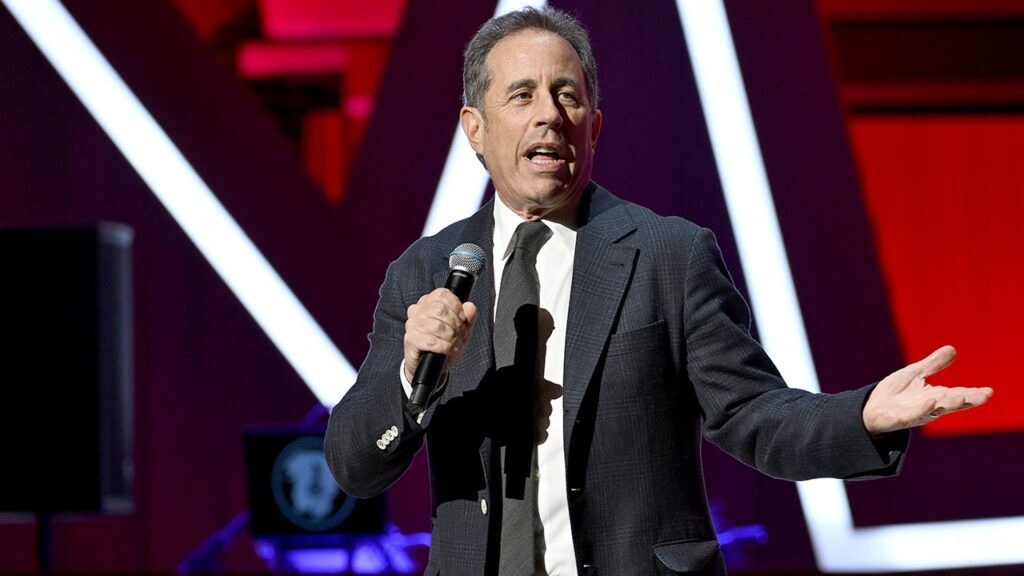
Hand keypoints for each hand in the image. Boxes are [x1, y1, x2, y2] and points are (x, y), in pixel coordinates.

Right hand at [404, 288, 477, 380]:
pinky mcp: (410, 339)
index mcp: (428, 301)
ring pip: (437, 326)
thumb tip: (470, 306)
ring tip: (457, 344)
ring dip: (452, 337)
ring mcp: (412, 324)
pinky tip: (451, 350)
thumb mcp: (461, 329)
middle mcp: (417, 310)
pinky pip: (431, 341)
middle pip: (440, 309)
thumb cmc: (445, 342)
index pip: (442, 294)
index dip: (456, 306)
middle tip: (462, 334)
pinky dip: (445, 347)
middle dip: (456, 324)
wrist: (432, 364)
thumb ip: (468, 317)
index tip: (463, 318)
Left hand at [862, 345, 992, 435]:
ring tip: (961, 399)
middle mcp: (929, 407)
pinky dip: (922, 409)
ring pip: (935, 410)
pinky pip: (912, 414)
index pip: (958, 394)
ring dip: (948, 405)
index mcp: (935, 396)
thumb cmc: (895, 393)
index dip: (973, 393)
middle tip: (985, 395)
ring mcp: (915, 413)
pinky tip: (930, 402)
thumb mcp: (914, 374)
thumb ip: (933, 364)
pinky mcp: (899, 418)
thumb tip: (952, 349)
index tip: (989, 391)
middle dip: (968, 400)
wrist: (870, 408)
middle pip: (951, 403)